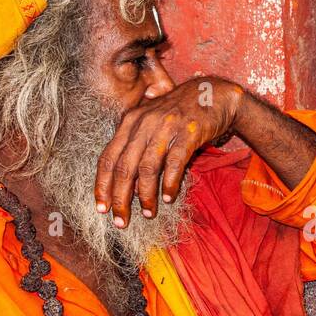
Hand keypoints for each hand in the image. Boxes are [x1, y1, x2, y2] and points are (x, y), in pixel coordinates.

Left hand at [94, 76, 244, 226]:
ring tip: (148, 213)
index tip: (102, 208)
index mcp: (130, 121)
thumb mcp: (151, 121)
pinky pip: (173, 164)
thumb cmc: (180, 113)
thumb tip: (126, 182)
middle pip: (124, 167)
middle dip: (120, 198)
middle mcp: (143, 124)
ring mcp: (165, 127)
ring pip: (147, 168)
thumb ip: (136, 143)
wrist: (213, 94)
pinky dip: (169, 184)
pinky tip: (168, 198)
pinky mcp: (188, 133)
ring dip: (145, 196)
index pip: (108, 158)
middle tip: (120, 221)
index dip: (102, 185)